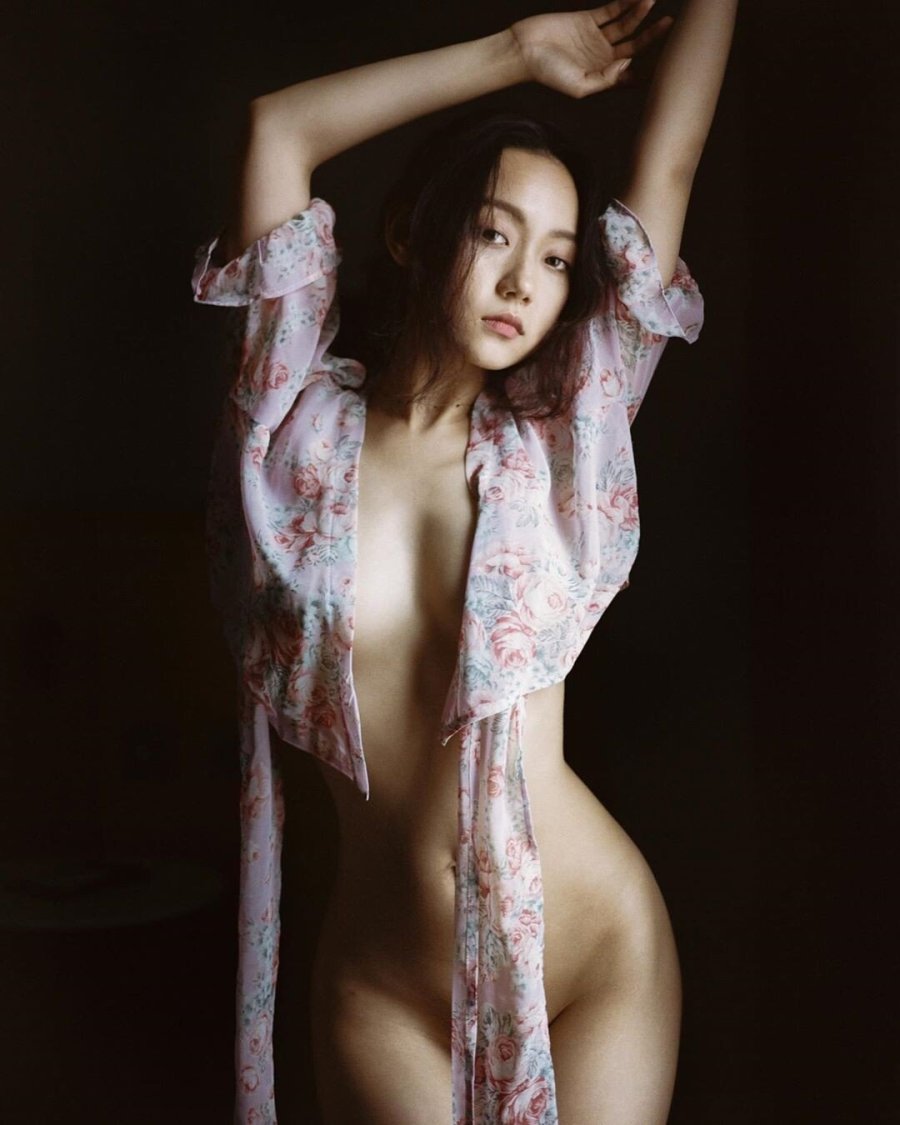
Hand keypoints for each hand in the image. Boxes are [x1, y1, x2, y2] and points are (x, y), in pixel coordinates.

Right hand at [510, 1, 672, 97]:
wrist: (524, 50)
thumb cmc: (547, 74)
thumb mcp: (579, 86)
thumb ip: (606, 79)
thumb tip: (629, 64)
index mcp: (603, 77)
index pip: (633, 71)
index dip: (649, 65)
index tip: (665, 58)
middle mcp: (603, 57)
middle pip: (634, 46)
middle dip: (651, 36)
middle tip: (669, 24)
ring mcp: (597, 37)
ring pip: (625, 24)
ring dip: (639, 14)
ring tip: (651, 1)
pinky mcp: (588, 19)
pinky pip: (611, 9)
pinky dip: (624, 3)